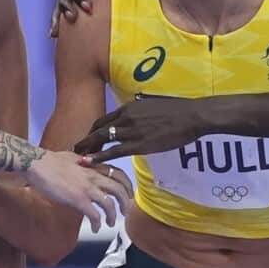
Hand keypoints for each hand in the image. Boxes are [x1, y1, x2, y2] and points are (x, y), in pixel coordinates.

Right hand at [25, 151, 132, 231]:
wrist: (37, 163)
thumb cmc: (50, 160)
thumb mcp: (73, 157)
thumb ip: (83, 163)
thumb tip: (86, 164)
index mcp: (93, 167)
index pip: (118, 174)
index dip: (127, 185)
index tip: (128, 194)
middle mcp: (94, 177)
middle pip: (120, 189)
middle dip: (126, 202)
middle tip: (125, 211)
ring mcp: (87, 188)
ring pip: (110, 203)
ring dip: (113, 215)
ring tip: (111, 223)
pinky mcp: (78, 199)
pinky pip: (94, 214)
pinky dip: (98, 223)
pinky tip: (96, 228)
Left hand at [74, 95, 204, 163]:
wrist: (191, 116)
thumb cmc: (178, 110)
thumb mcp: (154, 104)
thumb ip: (142, 109)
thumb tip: (139, 108)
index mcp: (130, 107)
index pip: (105, 120)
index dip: (94, 130)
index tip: (89, 138)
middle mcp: (126, 117)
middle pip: (98, 129)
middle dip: (86, 140)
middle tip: (77, 149)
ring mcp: (131, 130)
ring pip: (102, 140)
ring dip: (88, 149)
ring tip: (79, 158)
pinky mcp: (139, 144)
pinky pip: (113, 152)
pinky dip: (98, 157)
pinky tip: (89, 163)